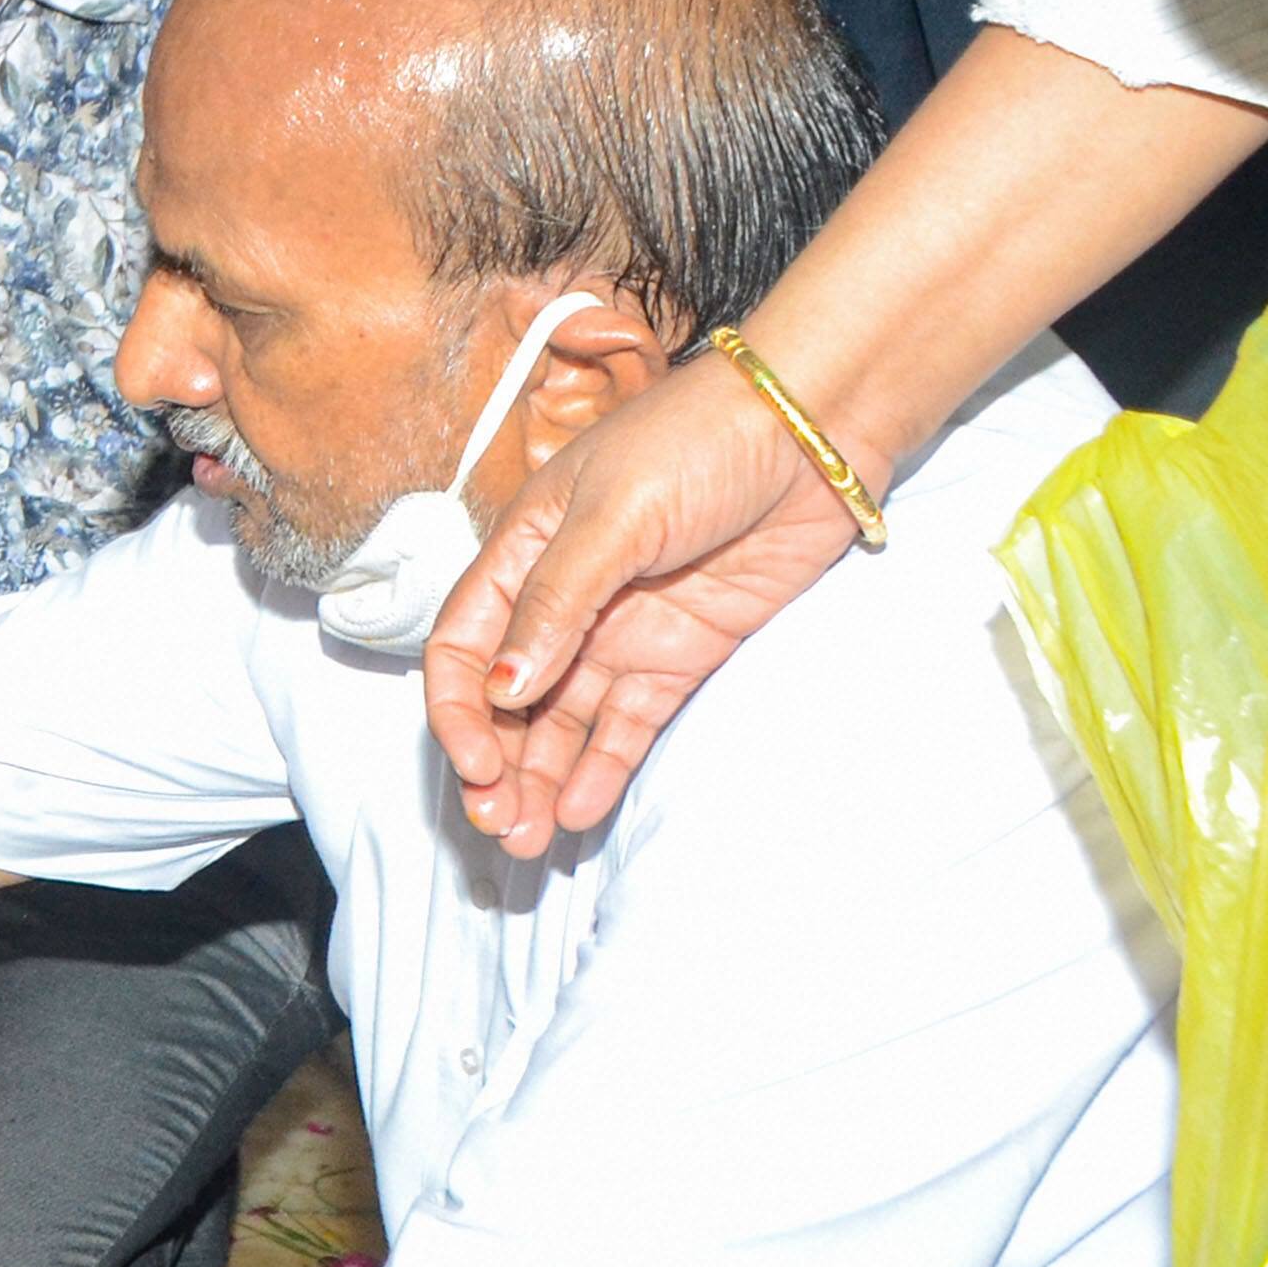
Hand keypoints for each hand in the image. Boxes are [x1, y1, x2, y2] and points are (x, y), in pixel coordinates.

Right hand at [422, 347, 868, 854]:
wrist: (808, 429)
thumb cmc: (696, 441)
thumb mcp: (611, 515)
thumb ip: (556, 604)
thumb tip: (504, 688)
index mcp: (520, 555)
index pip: (462, 650)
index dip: (458, 712)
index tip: (474, 763)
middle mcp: (561, 602)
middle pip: (508, 700)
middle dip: (495, 764)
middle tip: (497, 823)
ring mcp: (622, 632)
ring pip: (562, 723)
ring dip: (540, 778)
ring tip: (529, 837)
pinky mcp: (681, 655)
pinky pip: (628, 723)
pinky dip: (601, 766)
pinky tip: (580, 809)